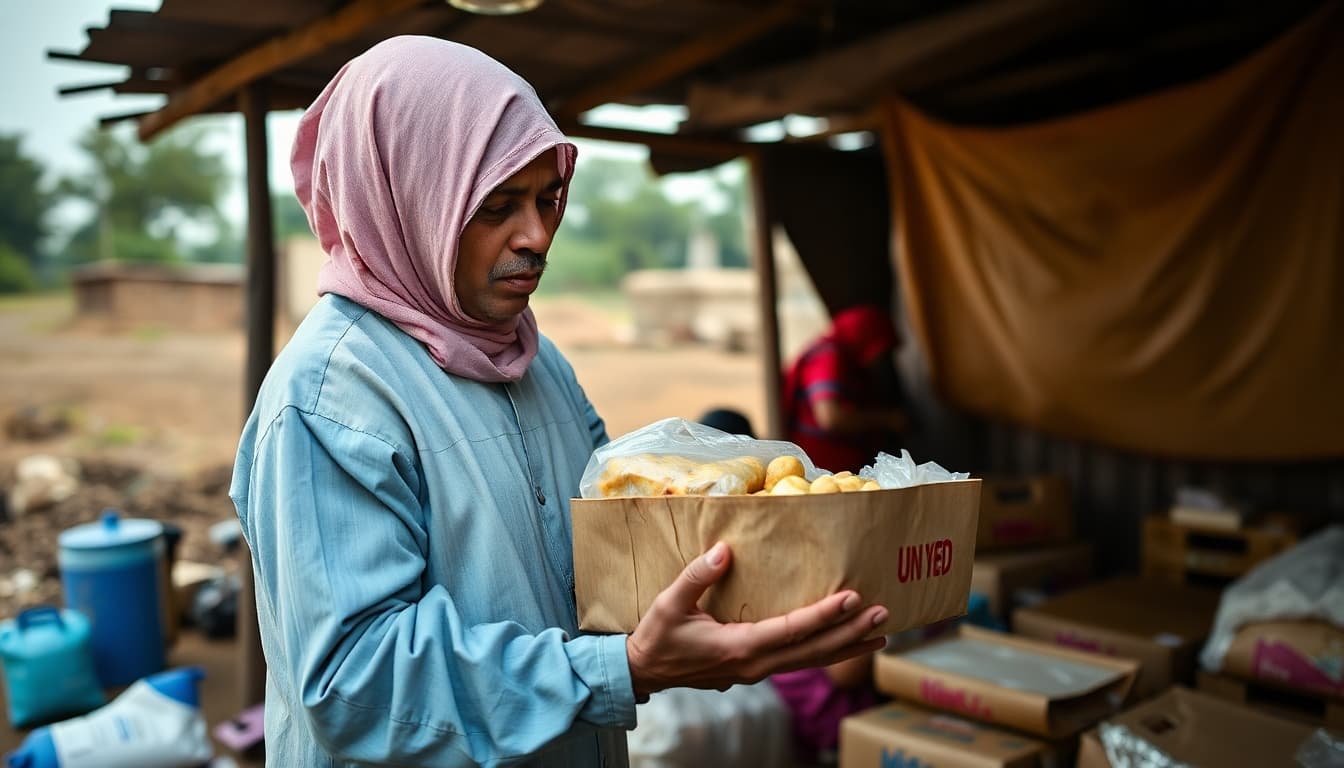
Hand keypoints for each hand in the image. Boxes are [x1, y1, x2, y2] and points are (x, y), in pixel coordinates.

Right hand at [625, 541, 887, 698]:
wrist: (644, 672)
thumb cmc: (657, 637)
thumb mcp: (669, 603)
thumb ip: (697, 576)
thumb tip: (724, 550)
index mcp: (738, 647)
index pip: (791, 630)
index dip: (823, 614)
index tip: (851, 598)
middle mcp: (755, 664)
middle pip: (812, 651)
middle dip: (850, 633)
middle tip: (883, 616)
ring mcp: (757, 670)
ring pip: (811, 660)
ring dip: (846, 646)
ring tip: (880, 634)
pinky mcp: (756, 668)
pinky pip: (799, 660)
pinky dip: (826, 651)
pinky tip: (844, 642)